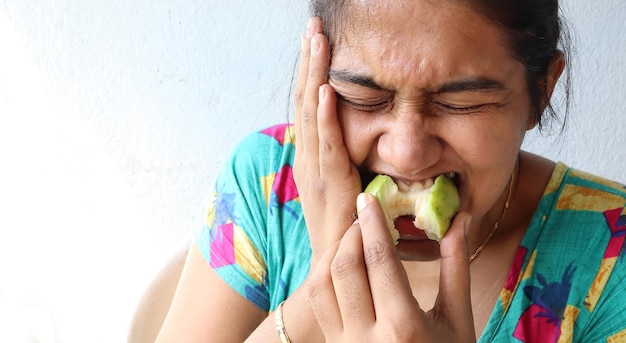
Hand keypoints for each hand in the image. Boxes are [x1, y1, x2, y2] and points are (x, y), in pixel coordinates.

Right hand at [293, 18, 361, 266]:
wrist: (332, 267)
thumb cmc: (343, 226)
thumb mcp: (343, 184)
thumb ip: (346, 158)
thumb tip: (360, 133)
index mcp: (311, 153)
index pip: (308, 102)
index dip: (311, 69)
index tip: (316, 38)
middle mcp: (307, 156)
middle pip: (305, 97)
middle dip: (309, 60)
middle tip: (312, 24)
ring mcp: (314, 168)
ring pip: (311, 112)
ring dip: (314, 74)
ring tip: (316, 40)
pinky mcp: (329, 184)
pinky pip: (327, 144)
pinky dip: (324, 116)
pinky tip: (326, 90)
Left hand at [307, 193, 475, 341]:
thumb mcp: (458, 321)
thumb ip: (455, 270)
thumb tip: (458, 222)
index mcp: (403, 328)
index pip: (380, 261)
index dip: (373, 224)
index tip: (369, 198)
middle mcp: (366, 338)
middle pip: (344, 268)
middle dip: (352, 233)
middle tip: (363, 214)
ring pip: (321, 284)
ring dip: (333, 252)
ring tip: (353, 236)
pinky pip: (318, 303)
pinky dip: (323, 275)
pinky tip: (342, 262)